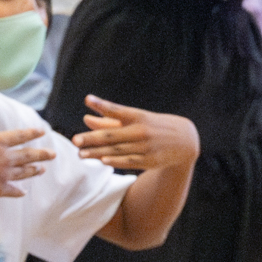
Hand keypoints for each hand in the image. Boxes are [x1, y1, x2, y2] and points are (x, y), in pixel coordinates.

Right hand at [0, 107, 53, 199]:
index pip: (19, 136)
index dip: (32, 133)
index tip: (42, 132)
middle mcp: (4, 157)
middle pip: (28, 155)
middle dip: (42, 154)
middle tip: (53, 154)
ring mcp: (4, 174)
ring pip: (24, 172)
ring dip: (34, 170)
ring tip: (42, 169)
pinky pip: (13, 190)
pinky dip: (19, 191)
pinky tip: (24, 192)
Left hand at [73, 96, 198, 172]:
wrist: (185, 141)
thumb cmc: (154, 127)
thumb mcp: (136, 120)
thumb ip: (110, 120)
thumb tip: (85, 118)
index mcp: (138, 116)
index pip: (117, 110)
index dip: (103, 105)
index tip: (88, 100)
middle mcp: (142, 130)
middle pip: (113, 135)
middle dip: (92, 138)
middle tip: (75, 140)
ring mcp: (146, 147)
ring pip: (117, 150)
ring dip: (97, 152)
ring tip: (81, 154)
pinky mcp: (150, 161)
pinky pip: (129, 161)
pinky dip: (116, 161)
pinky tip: (102, 161)